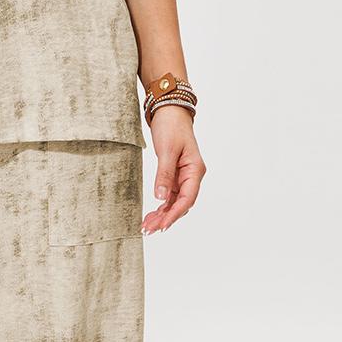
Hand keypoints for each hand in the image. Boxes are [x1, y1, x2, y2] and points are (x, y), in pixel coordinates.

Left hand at [142, 107, 205, 233]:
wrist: (169, 111)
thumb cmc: (171, 126)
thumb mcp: (166, 150)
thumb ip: (164, 174)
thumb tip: (160, 197)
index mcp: (195, 170)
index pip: (187, 198)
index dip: (174, 214)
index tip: (162, 226)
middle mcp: (191, 176)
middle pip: (180, 203)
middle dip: (165, 218)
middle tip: (149, 230)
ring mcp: (183, 176)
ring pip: (173, 202)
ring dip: (161, 214)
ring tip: (146, 226)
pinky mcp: (173, 175)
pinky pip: (168, 195)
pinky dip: (160, 205)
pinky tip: (151, 215)